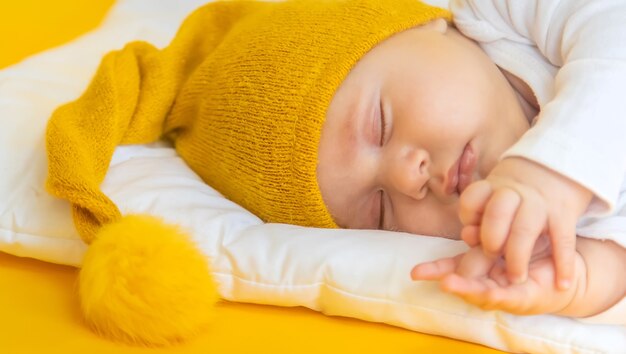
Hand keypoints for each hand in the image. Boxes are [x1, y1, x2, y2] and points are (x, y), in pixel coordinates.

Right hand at [411, 237, 583, 314]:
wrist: (563, 267)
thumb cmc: (529, 250)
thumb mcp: (501, 239)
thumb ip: (482, 235)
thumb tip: (467, 232)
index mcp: (479, 269)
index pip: (452, 268)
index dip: (436, 270)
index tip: (416, 273)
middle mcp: (487, 284)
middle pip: (465, 281)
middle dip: (451, 279)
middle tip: (432, 277)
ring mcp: (503, 293)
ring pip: (481, 292)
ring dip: (466, 290)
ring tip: (448, 285)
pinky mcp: (524, 299)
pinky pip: (509, 297)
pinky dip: (498, 295)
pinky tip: (490, 294)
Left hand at [459, 157, 591, 288]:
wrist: (555, 170)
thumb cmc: (513, 195)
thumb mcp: (493, 194)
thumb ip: (478, 216)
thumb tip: (468, 236)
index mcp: (492, 187)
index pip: (472, 199)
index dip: (469, 217)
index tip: (470, 231)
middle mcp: (514, 193)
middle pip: (496, 214)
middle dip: (490, 240)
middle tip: (492, 257)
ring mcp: (540, 203)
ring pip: (525, 230)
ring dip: (518, 256)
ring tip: (517, 279)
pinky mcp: (563, 213)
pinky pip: (563, 240)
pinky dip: (564, 263)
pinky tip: (562, 284)